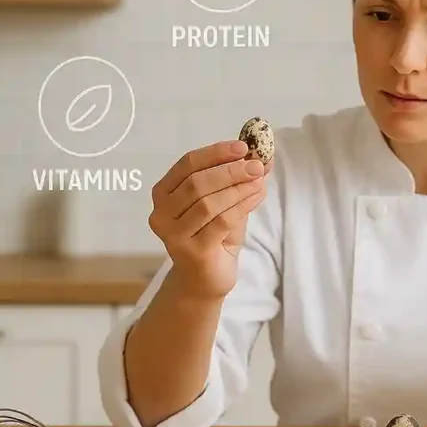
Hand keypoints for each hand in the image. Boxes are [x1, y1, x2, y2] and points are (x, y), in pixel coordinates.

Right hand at [148, 140, 269, 297]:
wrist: (205, 279)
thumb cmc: (214, 237)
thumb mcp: (227, 202)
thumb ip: (239, 180)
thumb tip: (264, 157)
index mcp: (164, 193)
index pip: (187, 164)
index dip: (215, 153)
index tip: (242, 147)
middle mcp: (161, 213)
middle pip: (196, 183)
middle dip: (230, 171)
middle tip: (257, 166)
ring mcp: (174, 235)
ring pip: (208, 203)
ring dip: (238, 188)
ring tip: (260, 181)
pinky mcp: (192, 251)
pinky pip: (221, 221)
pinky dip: (242, 205)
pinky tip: (257, 196)